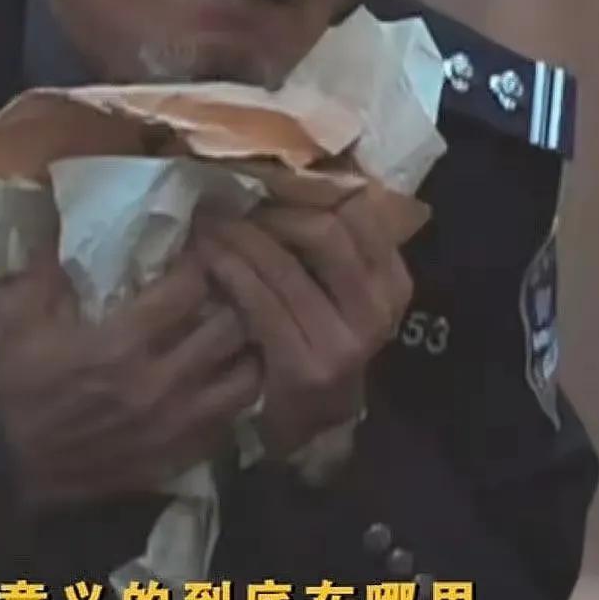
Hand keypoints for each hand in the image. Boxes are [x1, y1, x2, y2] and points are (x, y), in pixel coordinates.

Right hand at [0, 254, 261, 509]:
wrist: (5, 467)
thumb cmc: (10, 385)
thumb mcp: (10, 315)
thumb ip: (45, 265)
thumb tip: (67, 214)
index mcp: (119, 344)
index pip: (190, 287)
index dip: (196, 261)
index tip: (191, 253)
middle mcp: (159, 384)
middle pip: (230, 328)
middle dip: (229, 299)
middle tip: (221, 287)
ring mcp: (175, 426)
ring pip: (245, 378)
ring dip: (243, 350)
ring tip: (230, 334)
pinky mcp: (178, 456)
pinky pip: (231, 421)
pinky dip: (232, 396)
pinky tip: (219, 379)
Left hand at [193, 186, 412, 460]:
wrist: (307, 427)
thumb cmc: (316, 344)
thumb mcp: (342, 295)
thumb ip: (335, 246)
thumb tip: (300, 172)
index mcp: (393, 283)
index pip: (362, 211)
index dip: (313, 188)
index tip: (272, 178)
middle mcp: (378, 311)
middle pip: (326, 230)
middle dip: (272, 209)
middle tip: (232, 200)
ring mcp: (345, 343)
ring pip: (285, 264)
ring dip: (238, 236)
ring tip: (209, 223)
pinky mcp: (305, 367)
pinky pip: (259, 302)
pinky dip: (228, 271)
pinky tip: (205, 259)